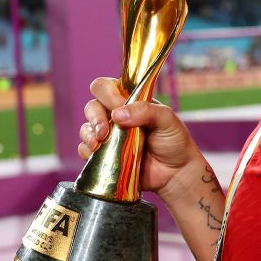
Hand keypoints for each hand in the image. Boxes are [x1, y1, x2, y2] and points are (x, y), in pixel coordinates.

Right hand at [78, 77, 203, 199]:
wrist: (175, 173)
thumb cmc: (174, 141)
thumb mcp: (167, 119)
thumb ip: (145, 110)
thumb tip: (117, 114)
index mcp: (129, 101)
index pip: (106, 87)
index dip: (108, 94)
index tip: (118, 107)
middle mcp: (115, 116)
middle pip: (92, 106)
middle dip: (95, 116)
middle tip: (105, 131)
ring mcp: (109, 136)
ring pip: (86, 127)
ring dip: (88, 134)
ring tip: (99, 143)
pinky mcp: (104, 156)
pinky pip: (85, 150)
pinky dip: (86, 150)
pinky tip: (97, 153)